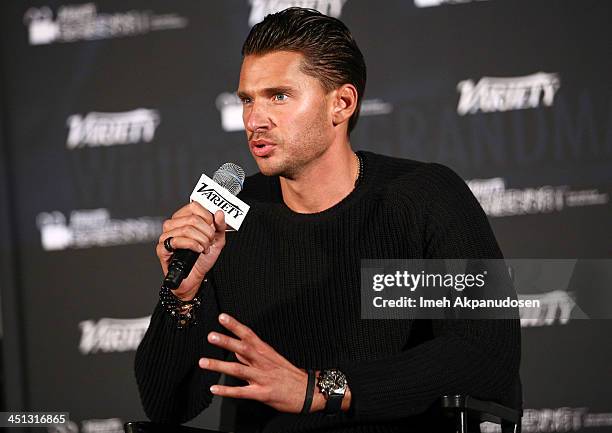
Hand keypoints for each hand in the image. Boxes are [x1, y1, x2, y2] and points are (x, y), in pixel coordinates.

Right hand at [156, 202, 225, 299]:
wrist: (195, 277)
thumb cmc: (202, 258)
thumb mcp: (217, 240)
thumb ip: (220, 226)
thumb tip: (219, 213)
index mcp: (183, 218)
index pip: (194, 205)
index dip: (207, 216)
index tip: (212, 227)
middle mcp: (173, 225)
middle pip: (192, 218)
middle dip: (206, 232)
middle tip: (209, 241)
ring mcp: (166, 236)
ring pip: (186, 229)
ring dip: (201, 240)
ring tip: (204, 248)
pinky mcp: (162, 248)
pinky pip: (177, 241)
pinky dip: (192, 245)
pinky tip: (198, 250)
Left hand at [200, 313, 331, 412]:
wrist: (308, 391)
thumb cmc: (290, 375)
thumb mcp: (273, 359)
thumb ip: (252, 356)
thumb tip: (236, 349)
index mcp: (266, 352)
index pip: (249, 335)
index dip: (235, 325)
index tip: (222, 317)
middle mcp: (263, 362)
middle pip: (243, 349)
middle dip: (226, 341)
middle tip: (211, 335)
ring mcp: (262, 378)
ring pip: (238, 370)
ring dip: (220, 365)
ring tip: (203, 362)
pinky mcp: (262, 394)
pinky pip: (242, 392)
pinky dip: (227, 391)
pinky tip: (214, 389)